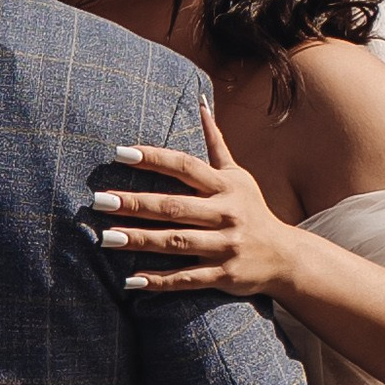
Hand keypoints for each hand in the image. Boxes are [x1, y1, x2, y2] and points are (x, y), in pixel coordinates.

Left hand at [88, 104, 299, 298]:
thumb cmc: (253, 211)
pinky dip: (160, 280)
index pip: (185, 166)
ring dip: (140, 240)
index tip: (120, 154)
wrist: (286, 257)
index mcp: (225, 186)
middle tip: (98, 200)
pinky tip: (132, 279)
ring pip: (177, 242)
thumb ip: (216, 144)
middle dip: (135, 203)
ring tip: (106, 237)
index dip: (153, 158)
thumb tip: (200, 104)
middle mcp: (226, 214)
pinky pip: (188, 277)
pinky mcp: (224, 275)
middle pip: (174, 207)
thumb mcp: (238, 176)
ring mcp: (225, 246)